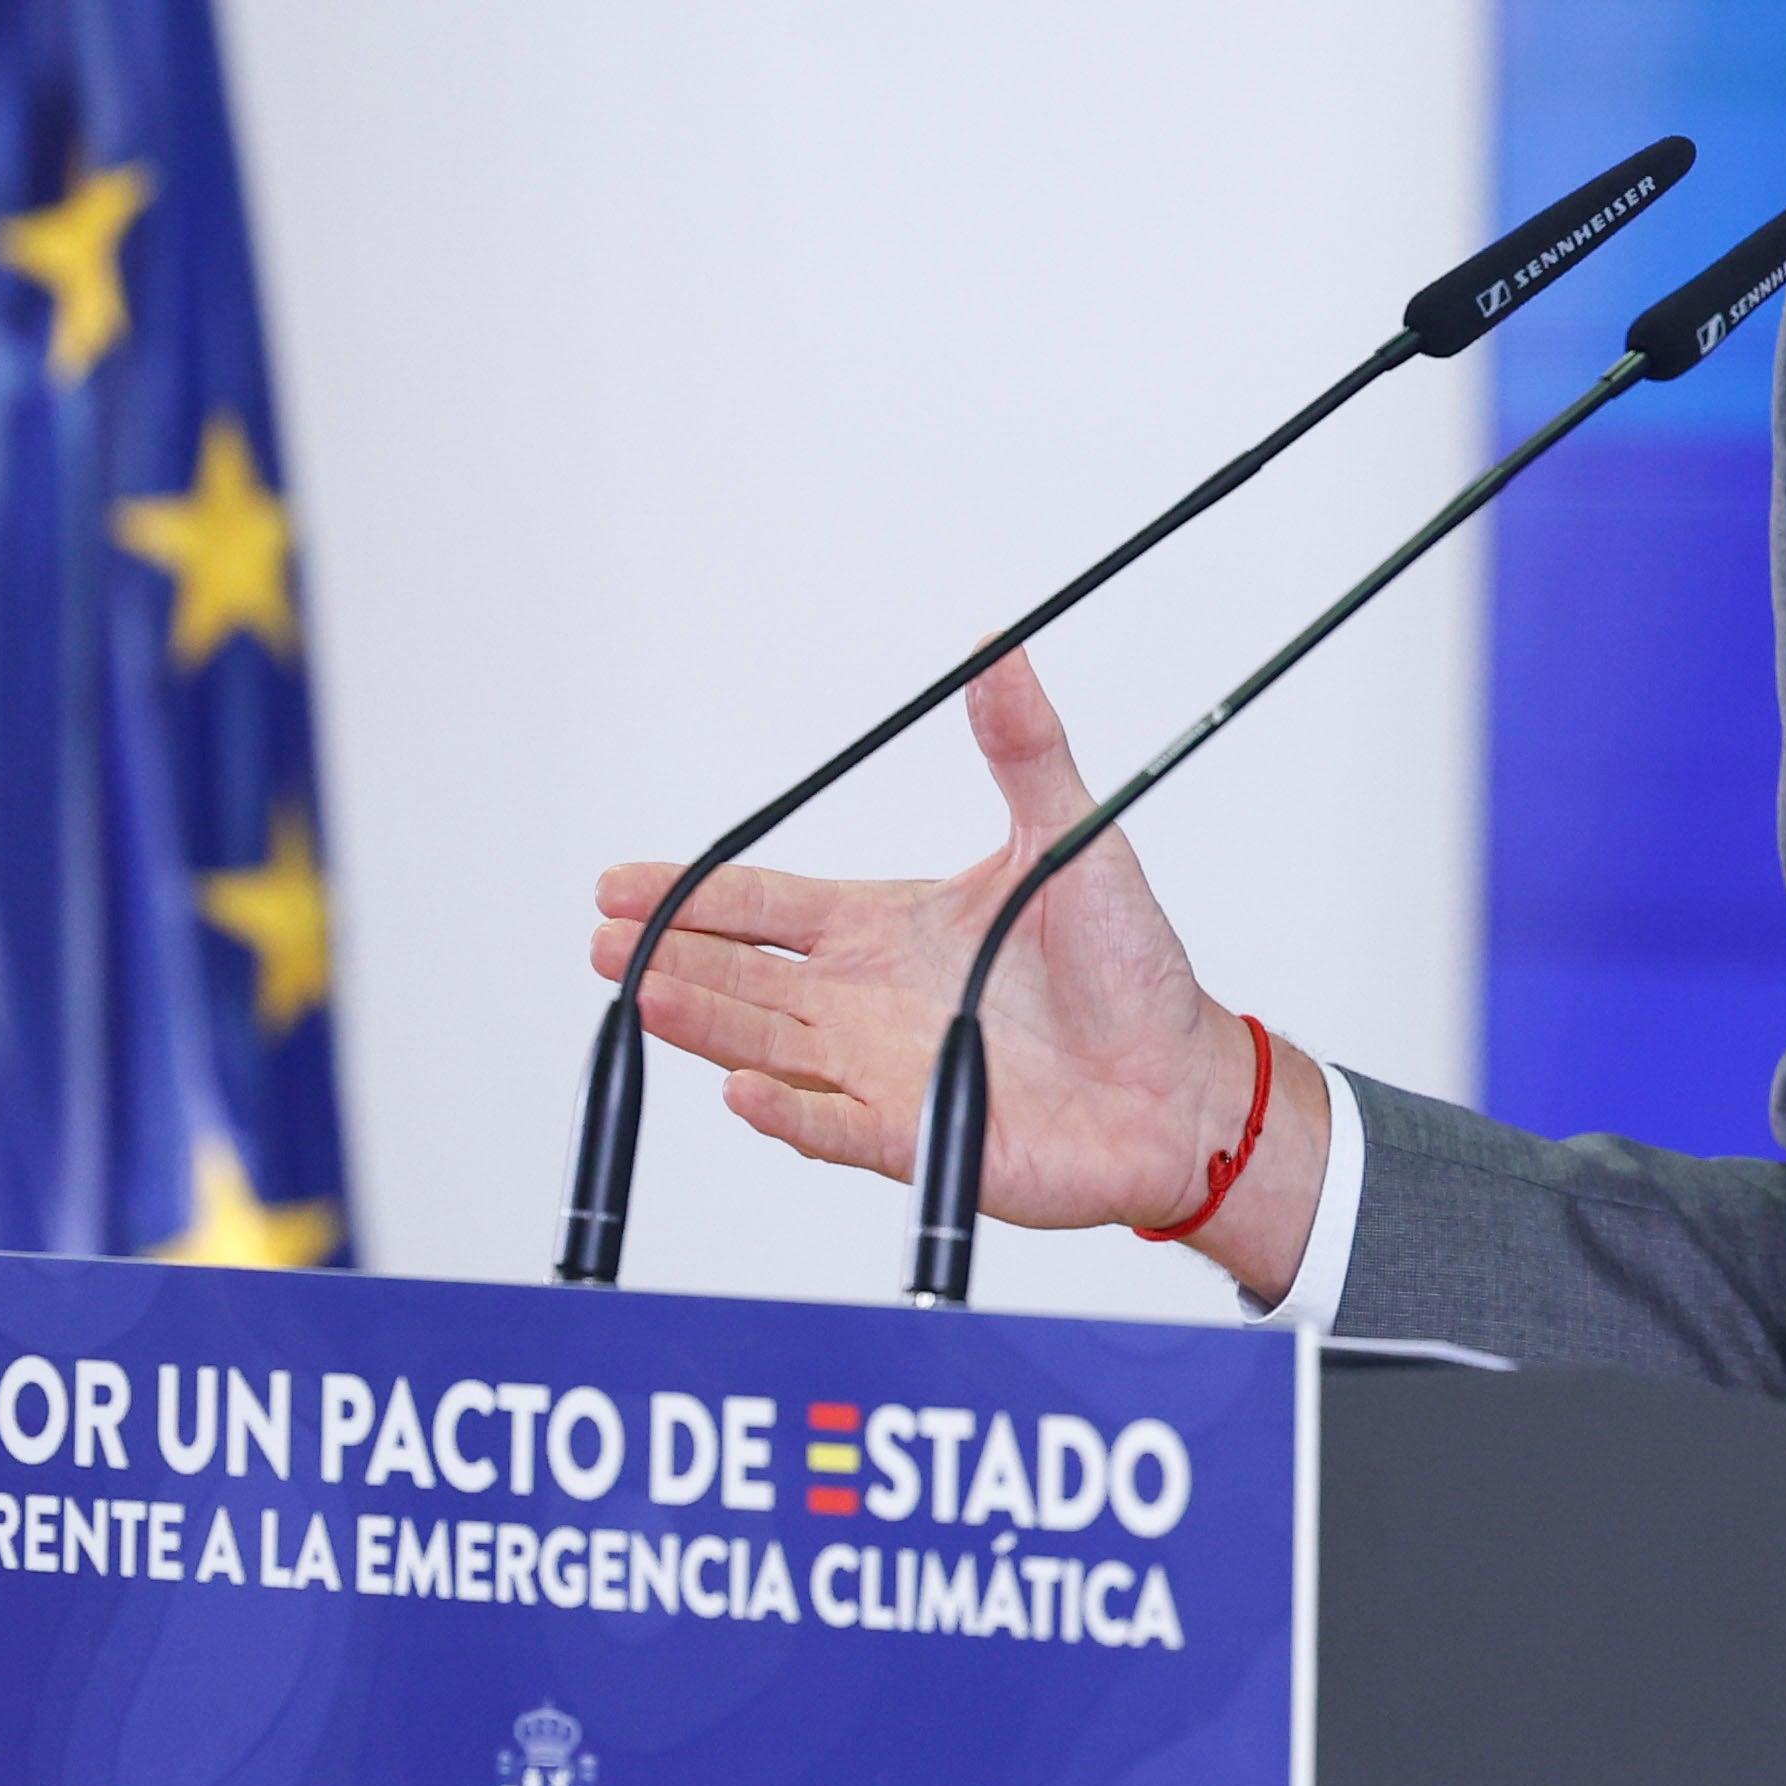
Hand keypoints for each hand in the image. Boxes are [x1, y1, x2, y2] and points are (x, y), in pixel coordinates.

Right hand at [589, 648, 1330, 1300]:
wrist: (1181, 1077)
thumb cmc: (1130, 968)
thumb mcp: (1068, 837)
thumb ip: (1023, 746)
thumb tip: (997, 650)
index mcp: (889, 931)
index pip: (769, 907)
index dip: (696, 895)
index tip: (619, 884)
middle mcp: (870, 1004)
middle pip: (748, 978)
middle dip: (672, 959)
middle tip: (604, 943)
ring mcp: (886, 1073)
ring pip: (772, 1047)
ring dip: (709, 1025)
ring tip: (647, 998)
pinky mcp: (921, 1135)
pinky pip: (840, 1126)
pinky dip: (791, 1113)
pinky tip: (741, 1090)